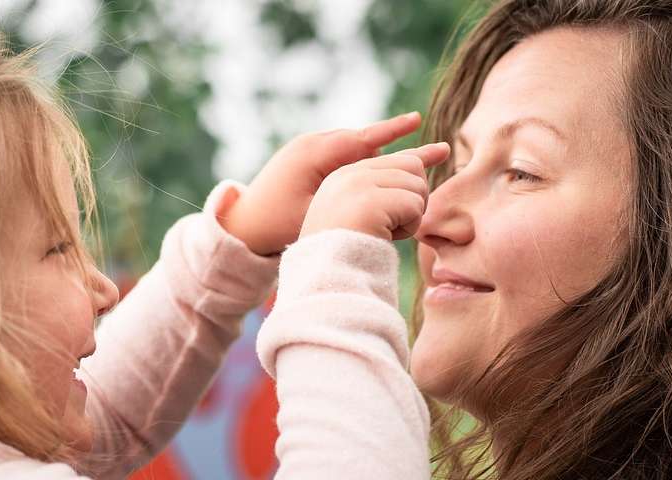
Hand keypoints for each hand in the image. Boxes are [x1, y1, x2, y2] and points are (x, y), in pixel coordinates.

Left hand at [222, 112, 423, 254]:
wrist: (241, 222)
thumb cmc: (276, 224)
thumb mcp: (315, 212)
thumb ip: (348, 197)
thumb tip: (384, 187)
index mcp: (314, 152)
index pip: (362, 138)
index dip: (392, 130)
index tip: (418, 120)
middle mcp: (311, 144)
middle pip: (362, 142)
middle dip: (394, 146)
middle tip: (431, 151)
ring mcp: (307, 150)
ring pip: (353, 150)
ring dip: (376, 157)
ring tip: (408, 166)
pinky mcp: (304, 161)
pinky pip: (341, 156)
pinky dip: (360, 163)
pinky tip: (375, 176)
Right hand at [300, 142, 450, 240]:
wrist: (327, 276)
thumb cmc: (349, 253)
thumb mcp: (364, 214)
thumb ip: (386, 190)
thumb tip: (427, 163)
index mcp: (345, 176)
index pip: (395, 158)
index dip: (422, 157)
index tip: (444, 150)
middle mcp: (350, 174)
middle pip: (412, 167)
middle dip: (415, 197)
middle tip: (396, 224)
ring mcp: (358, 185)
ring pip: (416, 185)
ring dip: (411, 215)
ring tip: (386, 232)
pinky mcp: (370, 201)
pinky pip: (414, 206)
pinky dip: (409, 227)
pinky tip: (387, 237)